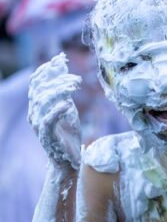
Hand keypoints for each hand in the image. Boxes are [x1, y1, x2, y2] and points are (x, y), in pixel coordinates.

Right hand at [28, 52, 81, 168]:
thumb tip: (64, 65)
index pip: (36, 82)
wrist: (68, 160)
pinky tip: (68, 104)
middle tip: (77, 79)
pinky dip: (57, 110)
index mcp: (37, 105)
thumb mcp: (68, 107)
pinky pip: (48, 120)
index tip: (61, 60)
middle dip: (58, 79)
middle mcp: (34, 113)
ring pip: (43, 101)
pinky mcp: (46, 136)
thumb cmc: (68, 134)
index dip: (46, 69)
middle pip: (40, 89)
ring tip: (75, 86)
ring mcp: (39, 125)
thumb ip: (64, 90)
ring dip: (59, 90)